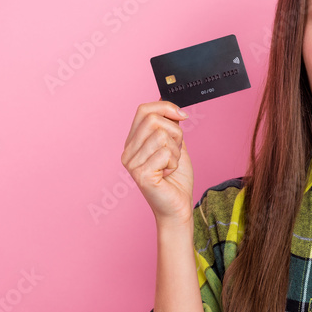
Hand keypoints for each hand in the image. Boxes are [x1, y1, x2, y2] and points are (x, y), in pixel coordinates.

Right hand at [121, 100, 193, 226]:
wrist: (178, 207)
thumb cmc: (176, 180)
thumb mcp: (175, 146)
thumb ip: (170, 127)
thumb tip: (168, 103)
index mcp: (133, 142)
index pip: (143, 110)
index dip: (165, 107)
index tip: (183, 116)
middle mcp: (128, 151)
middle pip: (153, 119)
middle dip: (175, 132)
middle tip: (177, 151)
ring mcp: (132, 163)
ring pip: (161, 136)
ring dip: (176, 151)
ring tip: (171, 165)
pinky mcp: (141, 174)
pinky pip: (165, 153)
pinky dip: (174, 163)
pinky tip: (168, 174)